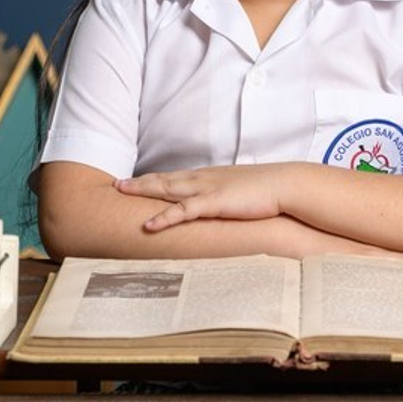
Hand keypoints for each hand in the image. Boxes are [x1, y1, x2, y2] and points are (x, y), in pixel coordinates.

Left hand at [114, 164, 298, 231]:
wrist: (285, 185)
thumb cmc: (267, 190)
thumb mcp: (242, 192)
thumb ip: (229, 197)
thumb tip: (225, 206)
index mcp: (210, 177)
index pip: (176, 177)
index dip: (155, 179)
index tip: (137, 181)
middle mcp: (204, 179)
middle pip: (165, 179)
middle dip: (140, 182)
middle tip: (117, 183)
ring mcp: (207, 189)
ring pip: (167, 189)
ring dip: (143, 190)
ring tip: (121, 191)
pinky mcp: (214, 202)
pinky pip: (183, 211)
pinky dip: (164, 217)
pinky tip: (148, 224)